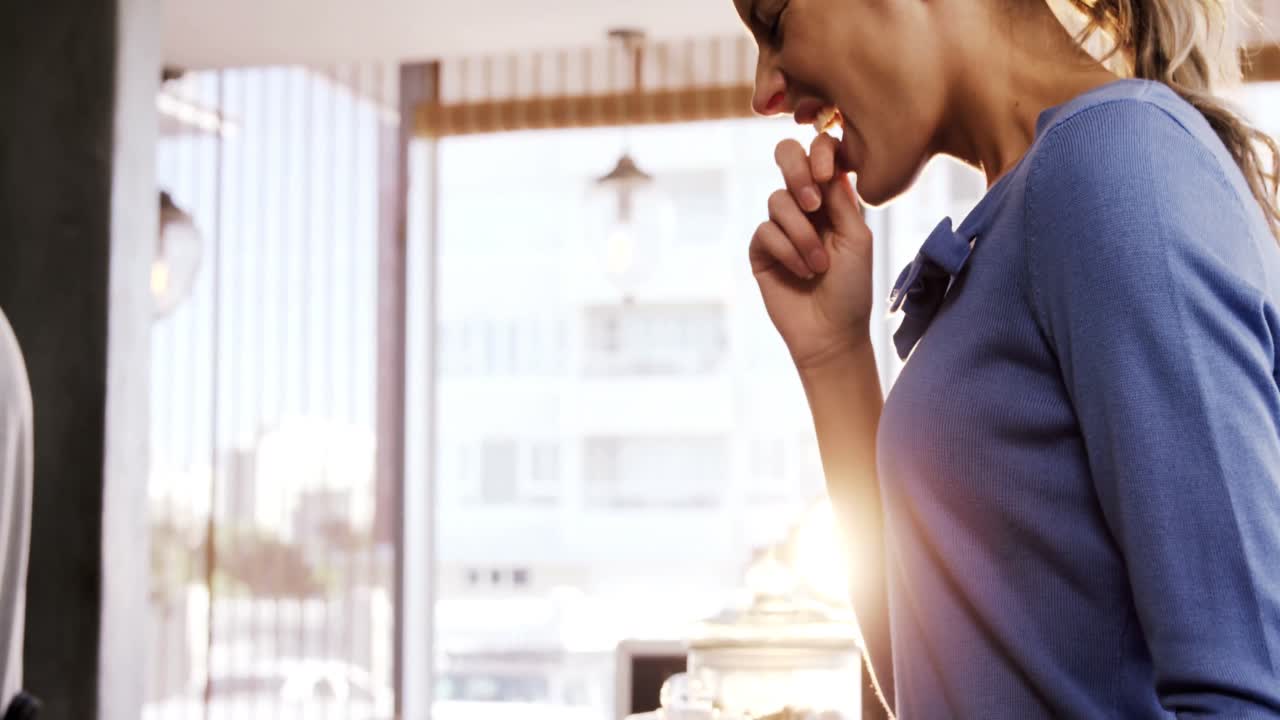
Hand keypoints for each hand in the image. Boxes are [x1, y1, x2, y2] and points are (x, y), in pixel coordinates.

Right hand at [750, 135, 874, 369]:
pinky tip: (802, 273)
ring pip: (777, 201)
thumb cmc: (852, 288)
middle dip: (796, 171)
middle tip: (812, 203)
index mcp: (833, 198)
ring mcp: (781, 226)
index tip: (827, 174)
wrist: (830, 332)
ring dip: (801, 235)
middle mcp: (805, 206)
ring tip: (818, 265)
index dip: (819, 153)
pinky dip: (787, 251)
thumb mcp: (857, 239)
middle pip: (787, 157)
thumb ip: (840, 200)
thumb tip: (825, 164)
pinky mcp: (761, 249)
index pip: (820, 154)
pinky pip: (765, 231)